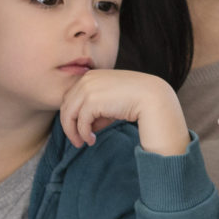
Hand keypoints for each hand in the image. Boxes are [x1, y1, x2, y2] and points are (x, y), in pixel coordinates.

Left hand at [57, 69, 189, 156]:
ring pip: (69, 114)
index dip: (73, 115)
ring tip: (83, 142)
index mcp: (91, 76)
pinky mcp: (92, 100)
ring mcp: (88, 89)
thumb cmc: (136, 99)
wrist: (152, 97)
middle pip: (66, 106)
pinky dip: (83, 134)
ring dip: (74, 132)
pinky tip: (91, 140)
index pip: (71, 97)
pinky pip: (80, 122)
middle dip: (69, 125)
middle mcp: (86, 79)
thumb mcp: (113, 101)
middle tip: (78, 140)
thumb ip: (98, 110)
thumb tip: (88, 128)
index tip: (81, 129)